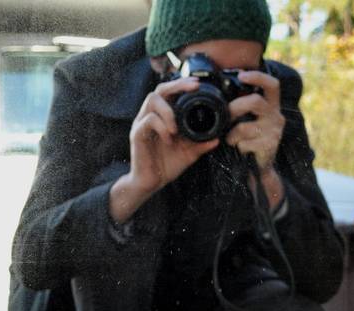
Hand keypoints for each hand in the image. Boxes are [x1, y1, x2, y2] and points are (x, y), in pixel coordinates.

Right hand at [128, 77, 220, 194]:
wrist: (150, 183)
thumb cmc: (166, 165)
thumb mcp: (188, 154)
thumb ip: (201, 145)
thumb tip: (217, 139)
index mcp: (162, 117)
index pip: (169, 92)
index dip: (182, 84)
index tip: (198, 84)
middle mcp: (150, 116)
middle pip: (159, 89)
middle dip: (177, 85)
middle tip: (193, 88)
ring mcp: (142, 124)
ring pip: (152, 100)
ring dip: (168, 110)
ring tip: (176, 128)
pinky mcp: (137, 134)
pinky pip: (148, 121)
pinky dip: (161, 127)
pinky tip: (169, 139)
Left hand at [225, 70, 284, 170]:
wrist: (260, 166)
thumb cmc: (250, 138)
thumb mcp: (248, 118)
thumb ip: (242, 105)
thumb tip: (221, 91)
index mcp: (272, 105)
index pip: (272, 85)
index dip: (258, 77)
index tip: (241, 75)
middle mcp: (276, 116)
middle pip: (255, 102)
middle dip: (235, 107)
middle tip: (226, 115)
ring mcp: (274, 131)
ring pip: (245, 126)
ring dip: (232, 134)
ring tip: (231, 139)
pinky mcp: (269, 146)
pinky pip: (245, 143)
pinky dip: (238, 146)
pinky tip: (241, 149)